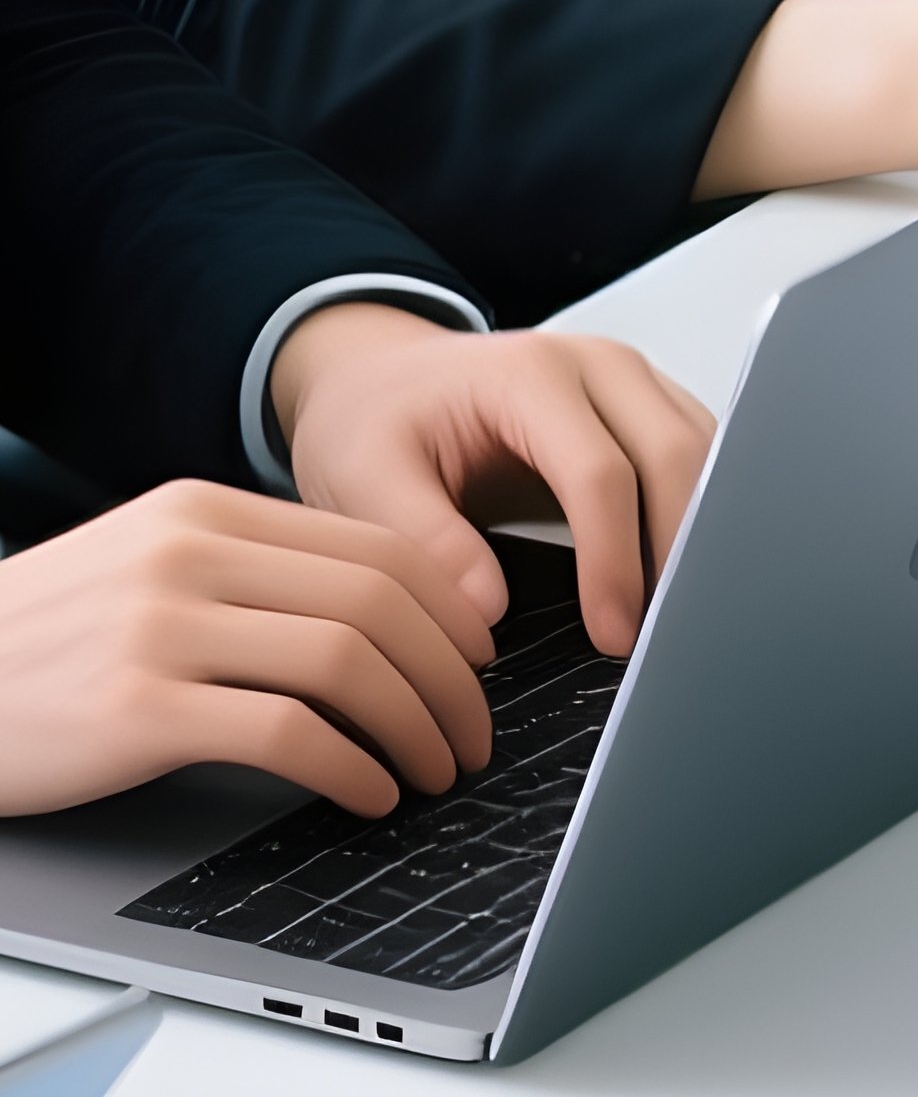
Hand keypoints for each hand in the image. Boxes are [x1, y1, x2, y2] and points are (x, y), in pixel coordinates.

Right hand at [0, 480, 493, 817]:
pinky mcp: (140, 708)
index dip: (449, 609)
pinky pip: (288, 734)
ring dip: (418, 724)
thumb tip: (387, 609)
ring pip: (349, 661)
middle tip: (477, 728)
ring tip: (439, 768)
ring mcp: (164, 626)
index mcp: (208, 510)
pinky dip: (354, 767)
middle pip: (379, 600)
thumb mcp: (152, 565)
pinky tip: (372, 794)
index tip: (478, 659)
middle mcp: (193, 553)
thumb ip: (253, 570)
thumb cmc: (52, 639)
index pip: (375, 545)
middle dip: (452, 675)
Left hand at [271, 306, 715, 655]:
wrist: (388, 376)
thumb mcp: (362, 476)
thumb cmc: (377, 421)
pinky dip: (699, 516)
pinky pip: (701, 458)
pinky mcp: (649, 405)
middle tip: (660, 641)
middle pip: (674, 455)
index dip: (614, 561)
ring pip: (704, 454)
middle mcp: (598, 364)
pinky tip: (675, 579)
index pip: (599, 472)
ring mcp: (633, 380)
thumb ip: (422, 539)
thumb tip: (487, 609)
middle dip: (678, 552)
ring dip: (698, 535)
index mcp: (530, 374)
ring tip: (673, 620)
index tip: (613, 636)